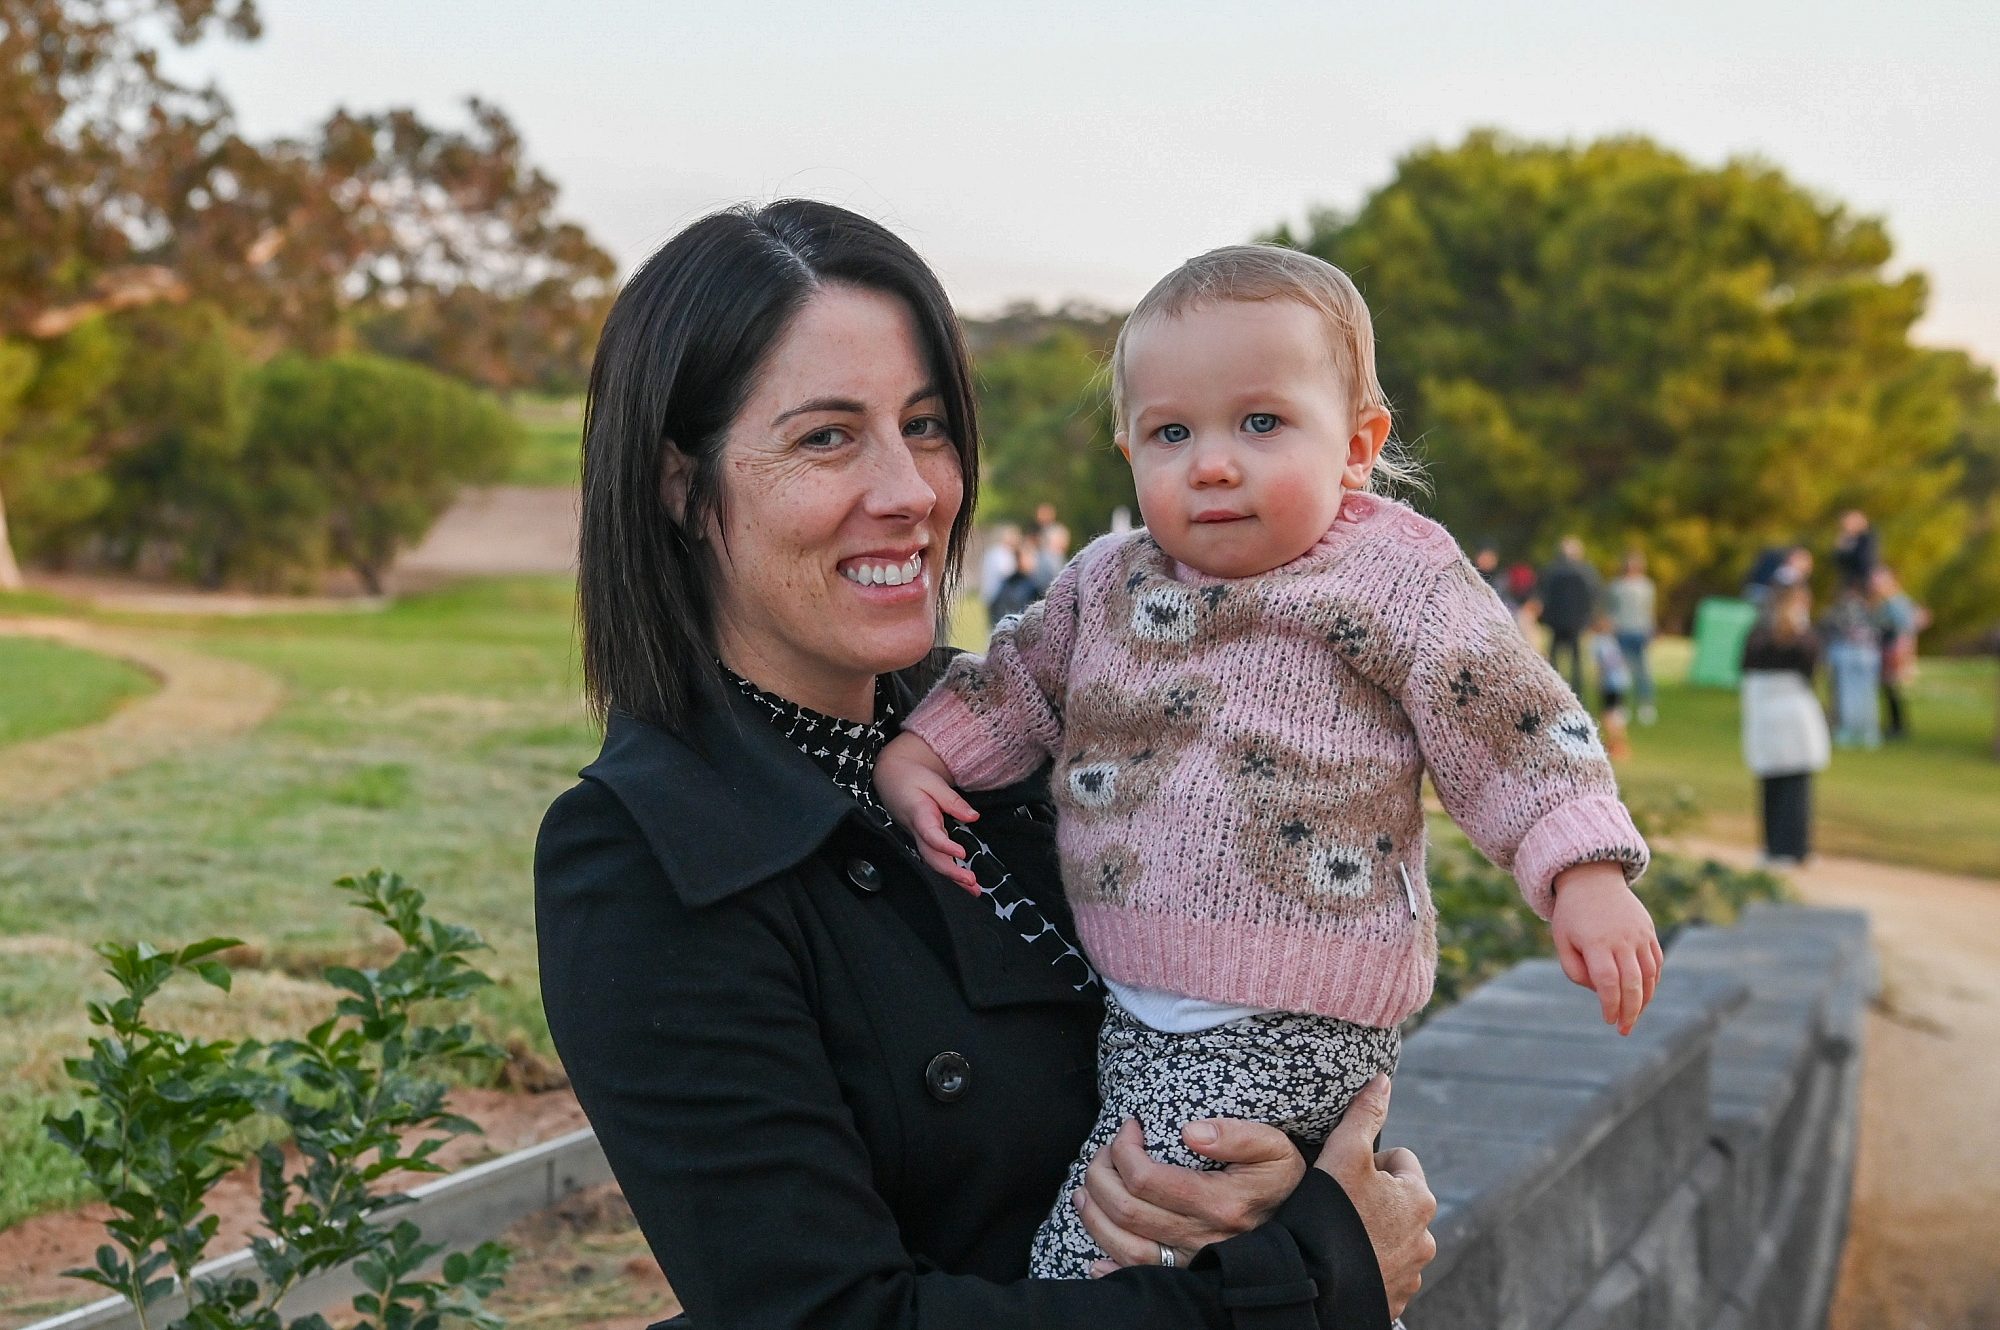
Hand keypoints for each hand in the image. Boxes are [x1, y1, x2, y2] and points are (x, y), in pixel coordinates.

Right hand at [872, 733, 978, 889]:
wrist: (891, 777)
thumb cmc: (912, 777)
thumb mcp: (934, 782)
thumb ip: (953, 801)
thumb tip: (973, 817)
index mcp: (918, 814)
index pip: (930, 835)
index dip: (945, 846)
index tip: (962, 854)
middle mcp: (916, 831)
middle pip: (931, 857)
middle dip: (951, 872)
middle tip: (972, 882)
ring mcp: (918, 838)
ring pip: (932, 862)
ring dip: (952, 878)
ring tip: (974, 890)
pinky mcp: (922, 840)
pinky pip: (934, 859)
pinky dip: (949, 872)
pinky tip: (964, 882)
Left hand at [1076, 1117, 1305, 1274]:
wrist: (1306, 1231)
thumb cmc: (1282, 1182)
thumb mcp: (1275, 1148)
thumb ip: (1237, 1134)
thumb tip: (1189, 1131)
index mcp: (1219, 1203)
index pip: (1146, 1179)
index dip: (1124, 1150)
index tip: (1129, 1128)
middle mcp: (1201, 1237)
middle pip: (1127, 1210)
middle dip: (1100, 1176)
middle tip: (1102, 1154)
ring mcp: (1192, 1261)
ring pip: (1124, 1246)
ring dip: (1093, 1216)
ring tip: (1084, 1190)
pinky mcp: (1187, 1275)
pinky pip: (1139, 1278)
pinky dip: (1109, 1267)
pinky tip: (1096, 1253)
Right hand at [1313, 1075, 1436, 1318]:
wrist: (1316, 1282)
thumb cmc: (1332, 1213)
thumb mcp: (1345, 1152)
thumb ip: (1365, 1113)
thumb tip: (1383, 1079)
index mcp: (1419, 1198)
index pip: (1399, 1160)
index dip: (1369, 1162)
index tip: (1345, 1175)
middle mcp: (1425, 1237)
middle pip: (1397, 1200)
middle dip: (1373, 1199)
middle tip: (1339, 1204)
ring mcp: (1411, 1271)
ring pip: (1392, 1236)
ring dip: (1372, 1232)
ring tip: (1339, 1233)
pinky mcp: (1395, 1297)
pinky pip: (1384, 1270)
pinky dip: (1369, 1262)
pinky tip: (1345, 1260)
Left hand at [1550, 860, 1661, 1034]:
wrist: (1591, 879)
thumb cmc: (1572, 915)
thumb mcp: (1562, 941)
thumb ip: (1575, 970)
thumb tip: (1599, 992)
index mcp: (1596, 942)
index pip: (1607, 982)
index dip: (1610, 1005)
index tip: (1607, 1020)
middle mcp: (1621, 939)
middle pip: (1632, 983)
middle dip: (1630, 1012)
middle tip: (1624, 1030)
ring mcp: (1638, 935)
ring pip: (1649, 976)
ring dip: (1644, 1000)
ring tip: (1633, 1016)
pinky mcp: (1648, 932)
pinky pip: (1656, 963)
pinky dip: (1652, 982)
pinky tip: (1643, 995)